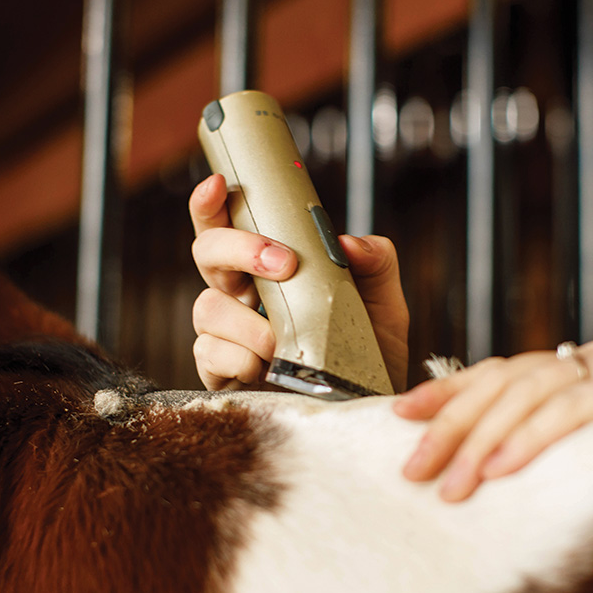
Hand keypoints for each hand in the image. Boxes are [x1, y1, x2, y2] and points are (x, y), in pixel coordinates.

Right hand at [189, 174, 409, 391]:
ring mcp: (227, 333)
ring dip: (248, 322)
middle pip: (207, 252)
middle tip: (282, 265)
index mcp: (269, 268)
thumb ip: (376, 264)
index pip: (230, 225)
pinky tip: (264, 368)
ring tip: (283, 343)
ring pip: (207, 306)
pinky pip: (209, 353)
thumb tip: (347, 241)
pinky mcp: (220, 372)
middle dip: (238, 249)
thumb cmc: (367, 353)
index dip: (212, 203)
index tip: (217, 184)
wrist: (366, 409)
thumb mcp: (386, 304)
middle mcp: (240, 295)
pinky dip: (238, 357)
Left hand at [394, 333, 592, 501]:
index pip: (510, 367)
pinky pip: (575, 410)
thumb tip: (492, 464)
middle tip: (411, 465)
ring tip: (448, 484)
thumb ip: (567, 433)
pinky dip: (530, 439)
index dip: (453, 390)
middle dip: (452, 421)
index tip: (403, 414)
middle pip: (510, 377)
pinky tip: (497, 468)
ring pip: (532, 392)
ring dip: (482, 441)